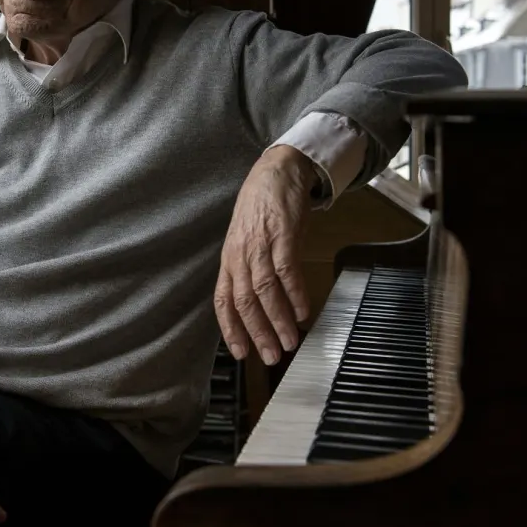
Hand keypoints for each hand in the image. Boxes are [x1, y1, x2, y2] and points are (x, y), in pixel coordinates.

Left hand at [215, 145, 314, 364]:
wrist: (276, 170)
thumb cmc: (262, 206)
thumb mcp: (247, 240)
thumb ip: (250, 269)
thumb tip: (261, 303)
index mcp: (230, 259)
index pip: (223, 301)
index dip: (231, 329)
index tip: (241, 353)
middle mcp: (240, 254)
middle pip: (244, 301)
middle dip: (258, 333)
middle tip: (271, 356)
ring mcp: (260, 244)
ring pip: (265, 291)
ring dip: (278, 320)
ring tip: (290, 340)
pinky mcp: (282, 235)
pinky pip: (287, 271)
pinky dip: (295, 295)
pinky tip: (303, 311)